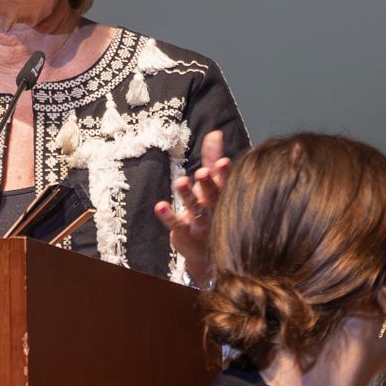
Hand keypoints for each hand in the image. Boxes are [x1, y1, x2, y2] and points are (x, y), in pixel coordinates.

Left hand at [154, 130, 230, 286]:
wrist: (208, 252)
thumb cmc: (212, 210)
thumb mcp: (213, 183)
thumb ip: (213, 158)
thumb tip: (215, 132)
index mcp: (223, 194)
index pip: (225, 182)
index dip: (224, 173)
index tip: (224, 162)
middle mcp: (214, 208)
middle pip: (212, 195)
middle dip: (208, 183)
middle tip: (203, 172)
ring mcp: (199, 222)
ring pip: (194, 207)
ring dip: (187, 195)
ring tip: (180, 182)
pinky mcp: (184, 232)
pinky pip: (176, 223)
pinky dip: (168, 215)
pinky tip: (160, 206)